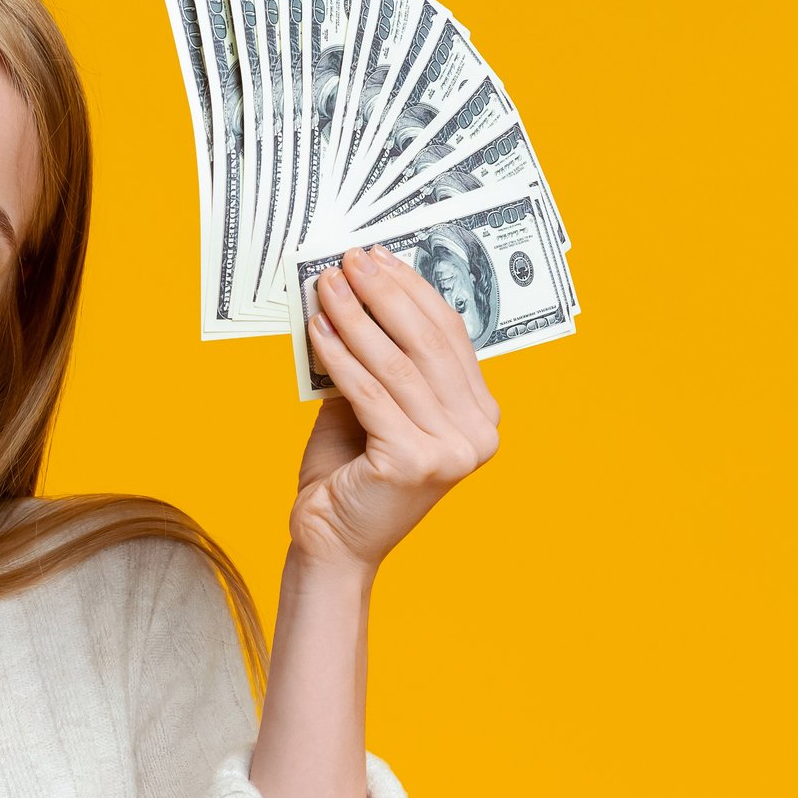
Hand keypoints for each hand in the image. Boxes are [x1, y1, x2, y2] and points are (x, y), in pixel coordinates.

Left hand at [292, 243, 502, 573]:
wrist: (330, 542)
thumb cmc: (349, 472)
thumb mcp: (371, 405)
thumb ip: (378, 359)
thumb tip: (358, 288)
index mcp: (480, 416)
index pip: (450, 337)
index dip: (414, 291)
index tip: (381, 256)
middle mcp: (479, 433)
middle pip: (427, 344)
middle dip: (385, 294)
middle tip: (350, 259)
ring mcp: (452, 451)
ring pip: (396, 365)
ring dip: (356, 317)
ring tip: (326, 284)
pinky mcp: (416, 462)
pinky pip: (370, 394)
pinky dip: (339, 356)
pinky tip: (316, 328)